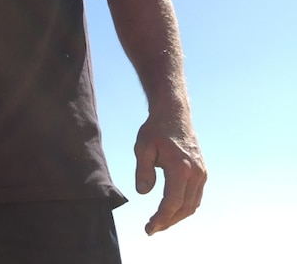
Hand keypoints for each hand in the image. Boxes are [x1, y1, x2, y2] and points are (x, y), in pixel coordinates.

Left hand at [134, 115, 206, 234]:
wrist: (174, 115)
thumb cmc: (155, 130)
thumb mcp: (142, 147)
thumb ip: (143, 170)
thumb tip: (143, 192)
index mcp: (180, 168)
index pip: (172, 202)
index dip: (160, 219)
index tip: (149, 228)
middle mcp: (195, 173)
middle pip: (184, 208)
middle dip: (167, 222)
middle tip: (151, 229)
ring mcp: (201, 174)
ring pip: (192, 205)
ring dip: (177, 217)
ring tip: (159, 223)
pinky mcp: (202, 172)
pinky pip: (196, 197)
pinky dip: (184, 208)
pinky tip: (171, 211)